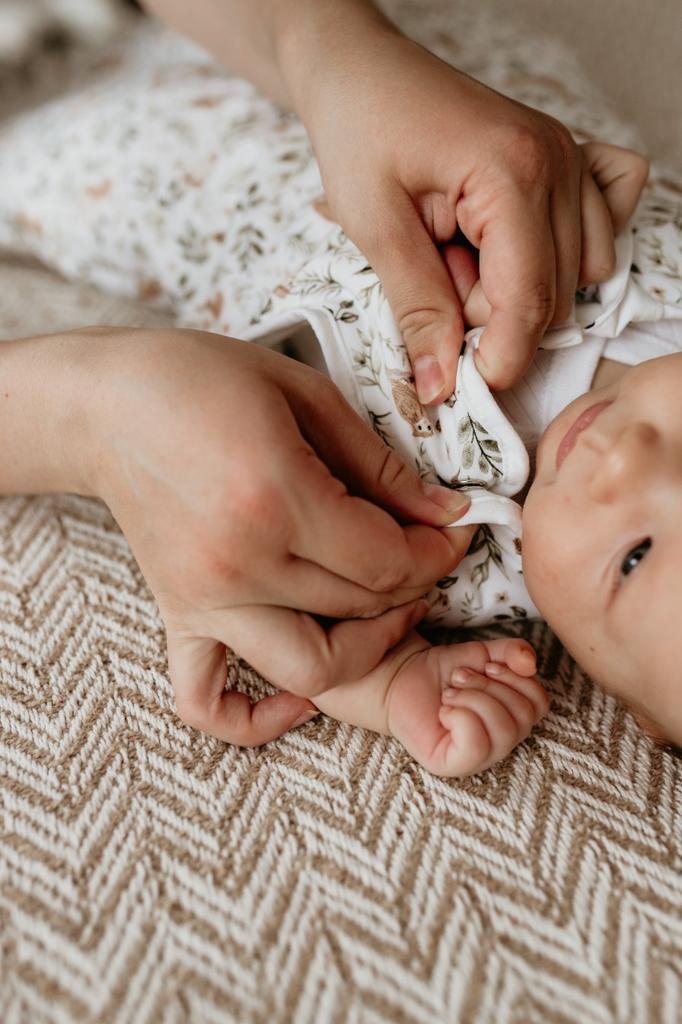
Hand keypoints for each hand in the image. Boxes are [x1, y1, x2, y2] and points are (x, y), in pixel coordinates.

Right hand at [90, 328, 472, 744]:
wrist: (104, 406)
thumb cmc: (201, 380)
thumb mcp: (304, 393)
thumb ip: (379, 463)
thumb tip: (444, 513)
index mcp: (276, 497)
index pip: (389, 560)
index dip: (439, 551)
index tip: (453, 529)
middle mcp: (240, 563)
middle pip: (361, 608)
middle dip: (417, 584)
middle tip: (428, 552)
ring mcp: (204, 600)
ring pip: (311, 669)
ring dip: (366, 649)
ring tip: (388, 610)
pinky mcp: (178, 616)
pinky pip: (208, 700)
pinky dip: (255, 719)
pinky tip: (297, 699)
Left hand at [284, 21, 643, 393]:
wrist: (361, 70)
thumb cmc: (359, 130)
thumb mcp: (372, 226)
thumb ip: (416, 307)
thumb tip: (440, 385)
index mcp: (512, 174)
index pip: (528, 302)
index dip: (496, 358)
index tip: (455, 383)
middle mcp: (557, 163)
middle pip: (552, 297)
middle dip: (490, 316)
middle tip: (434, 276)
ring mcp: (570, 158)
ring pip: (578, 275)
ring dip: (517, 289)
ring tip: (458, 253)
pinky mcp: (568, 161)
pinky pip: (601, 227)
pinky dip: (562, 253)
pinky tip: (511, 243)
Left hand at [387, 637, 548, 776]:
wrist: (402, 676)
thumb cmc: (444, 671)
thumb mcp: (483, 654)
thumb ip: (512, 652)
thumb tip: (531, 663)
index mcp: (513, 718)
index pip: (539, 704)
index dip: (518, 679)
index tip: (487, 666)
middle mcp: (501, 742)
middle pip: (523, 717)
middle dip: (489, 686)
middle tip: (459, 678)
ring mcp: (480, 758)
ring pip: (503, 731)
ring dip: (474, 699)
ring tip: (450, 693)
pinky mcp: (454, 766)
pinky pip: (476, 746)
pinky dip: (461, 718)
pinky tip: (444, 712)